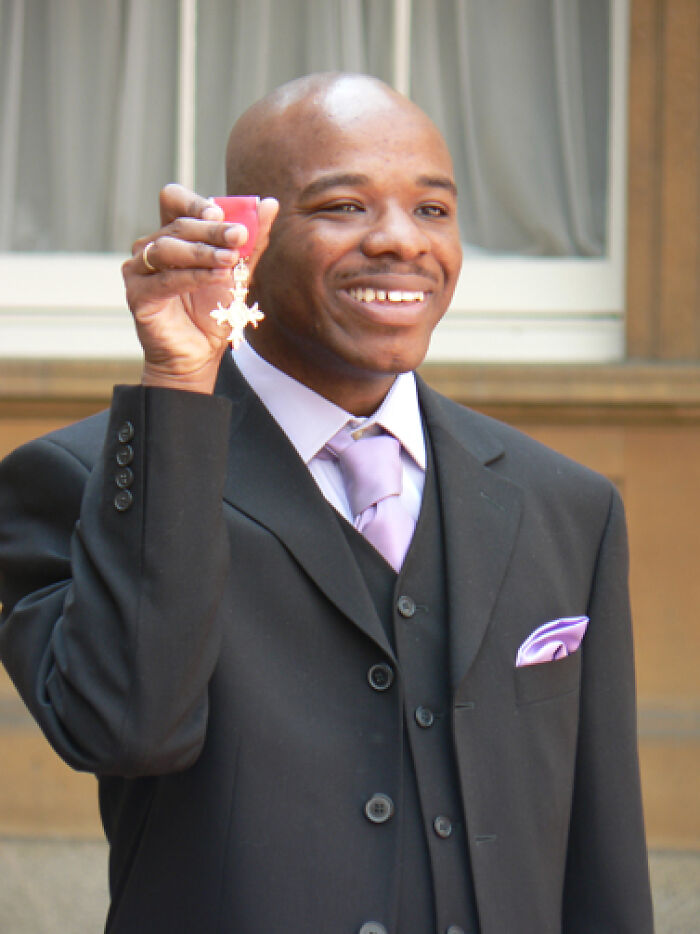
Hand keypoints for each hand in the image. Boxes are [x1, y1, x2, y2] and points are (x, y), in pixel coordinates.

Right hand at [122, 183, 277, 393]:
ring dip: (203, 252)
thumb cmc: (214, 313)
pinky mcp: (137, 294)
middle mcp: (151, 248)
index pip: (173, 200)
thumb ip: (251, 242)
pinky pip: (166, 279)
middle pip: (177, 224)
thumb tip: (270, 204)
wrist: (200, 355)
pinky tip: (217, 276)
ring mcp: (139, 270)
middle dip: (212, 230)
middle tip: (239, 235)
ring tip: (231, 260)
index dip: (195, 202)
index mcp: (173, 235)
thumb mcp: (238, 273)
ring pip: (168, 248)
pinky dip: (194, 276)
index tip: (223, 213)